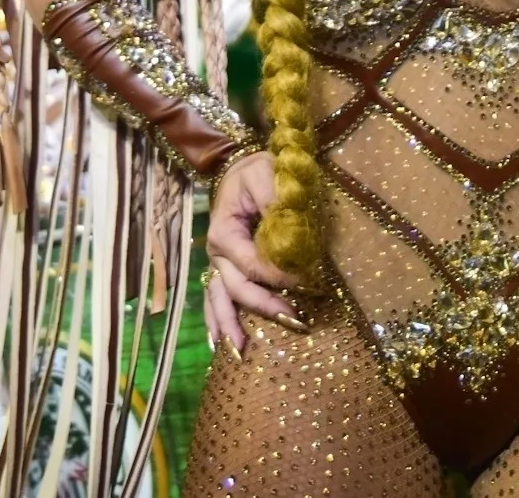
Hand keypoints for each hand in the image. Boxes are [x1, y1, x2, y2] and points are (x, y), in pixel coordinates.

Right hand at [202, 151, 301, 356]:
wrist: (240, 167)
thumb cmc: (255, 171)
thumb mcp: (265, 173)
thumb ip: (273, 199)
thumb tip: (284, 227)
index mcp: (224, 232)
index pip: (250, 263)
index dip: (274, 275)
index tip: (301, 283)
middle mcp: (217, 253)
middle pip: (238, 288)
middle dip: (264, 307)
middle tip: (295, 322)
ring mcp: (219, 263)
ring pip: (221, 299)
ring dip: (230, 324)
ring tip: (240, 350)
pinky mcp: (225, 268)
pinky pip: (216, 297)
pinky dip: (218, 319)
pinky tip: (220, 342)